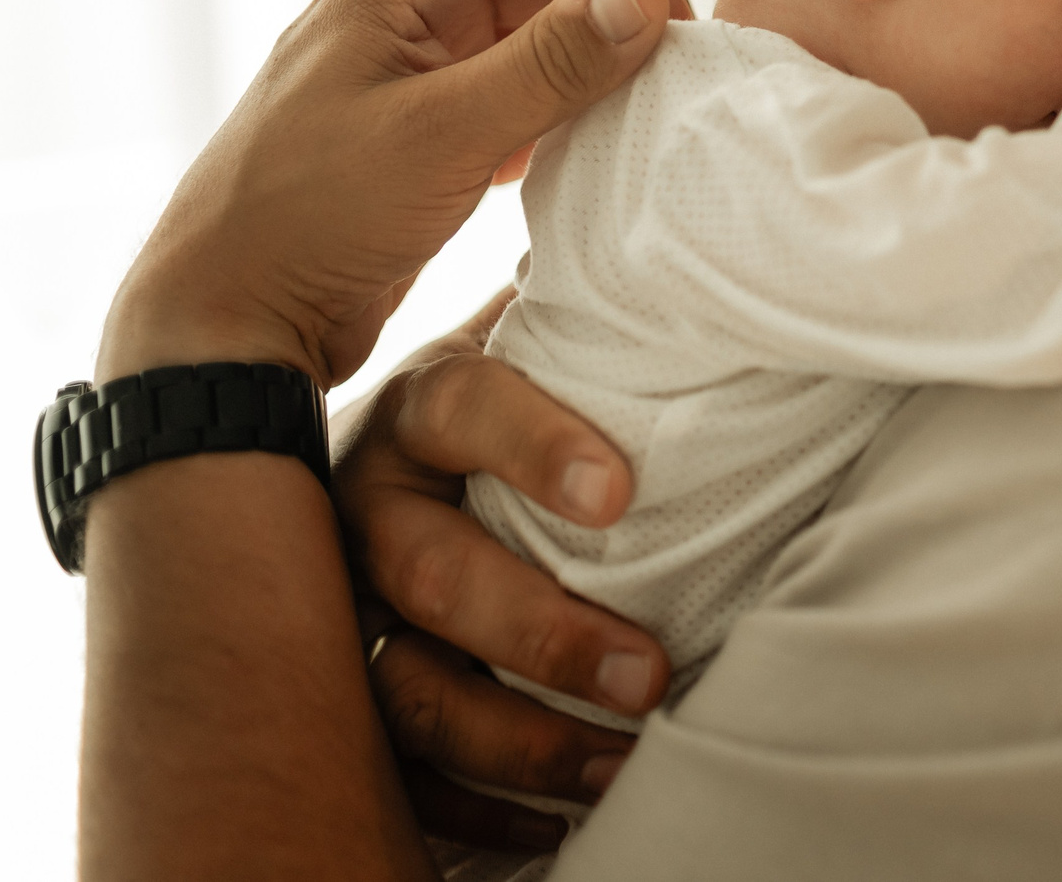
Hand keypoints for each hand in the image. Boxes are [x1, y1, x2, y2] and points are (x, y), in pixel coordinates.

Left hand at [97, 0, 688, 387]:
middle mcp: (407, 3)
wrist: (230, 317)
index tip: (674, 35)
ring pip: (535, 33)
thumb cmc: (312, 216)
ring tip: (634, 120)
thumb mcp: (443, 134)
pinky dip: (559, 111)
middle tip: (666, 83)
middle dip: (614, 14)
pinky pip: (514, 90)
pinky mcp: (424, 124)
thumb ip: (549, 61)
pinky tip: (581, 156)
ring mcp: (414, 65)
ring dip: (590, 67)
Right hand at [335, 293, 670, 849]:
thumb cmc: (537, 397)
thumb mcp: (554, 341)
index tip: (622, 496)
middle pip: (424, 574)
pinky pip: (393, 768)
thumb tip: (715, 239)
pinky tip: (550, 834)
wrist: (429, 452)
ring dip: (518, 740)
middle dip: (538, 632)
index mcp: (422, 404)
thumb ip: (610, 312)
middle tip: (650, 675)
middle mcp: (366, 504)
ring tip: (621, 772)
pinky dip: (470, 811)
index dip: (534, 445)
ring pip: (404, 688)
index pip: (462, 407)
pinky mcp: (349, 689)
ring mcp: (346, 606)